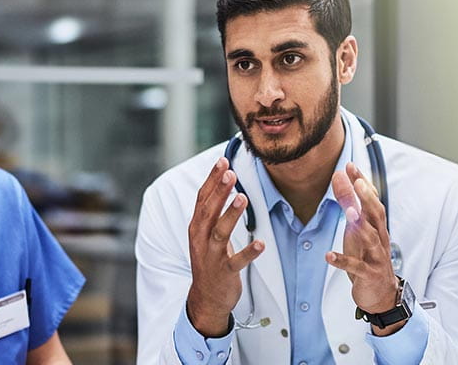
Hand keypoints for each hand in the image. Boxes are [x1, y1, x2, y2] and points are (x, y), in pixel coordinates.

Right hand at [185, 157, 264, 336]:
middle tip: (230, 173)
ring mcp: (211, 256)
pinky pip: (236, 261)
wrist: (206, 297)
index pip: (202, 198)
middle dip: (219, 191)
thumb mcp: (206, 233)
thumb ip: (212, 210)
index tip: (222, 161)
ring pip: (220, 233)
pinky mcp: (224, 272)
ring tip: (243, 197)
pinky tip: (260, 243)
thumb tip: (222, 181)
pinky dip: (248, 252)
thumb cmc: (210, 259)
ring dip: (231, 215)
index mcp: (196, 227)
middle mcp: (200, 239)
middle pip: (208, 211)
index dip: (212, 180)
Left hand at [326, 162, 400, 333]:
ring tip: (348, 212)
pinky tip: (328, 256)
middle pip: (376, 214)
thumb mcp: (359, 230)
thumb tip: (342, 180)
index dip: (363, 182)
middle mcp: (379, 238)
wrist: (382, 293)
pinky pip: (356, 267)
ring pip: (370, 238)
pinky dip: (343, 261)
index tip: (350, 166)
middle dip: (367, 197)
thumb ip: (351, 206)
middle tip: (356, 181)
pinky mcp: (368, 274)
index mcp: (376, 226)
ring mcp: (376, 256)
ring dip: (359, 225)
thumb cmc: (369, 257)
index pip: (372, 199)